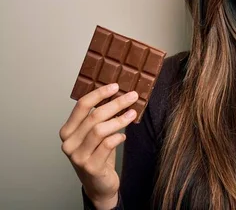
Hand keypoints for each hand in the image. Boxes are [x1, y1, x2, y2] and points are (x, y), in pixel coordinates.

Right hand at [59, 83, 138, 208]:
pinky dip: (118, 137)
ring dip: (119, 119)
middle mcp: (69, 143)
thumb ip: (100, 118)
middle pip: (94, 116)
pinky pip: (107, 145)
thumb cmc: (98, 155)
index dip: (99, 94)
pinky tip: (123, 136)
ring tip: (132, 114)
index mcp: (68, 131)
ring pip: (100, 130)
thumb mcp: (95, 135)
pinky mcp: (90, 166)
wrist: (98, 185)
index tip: (115, 86)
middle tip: (132, 96)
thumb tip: (118, 94)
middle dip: (116, 103)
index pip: (81, 106)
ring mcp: (78, 156)